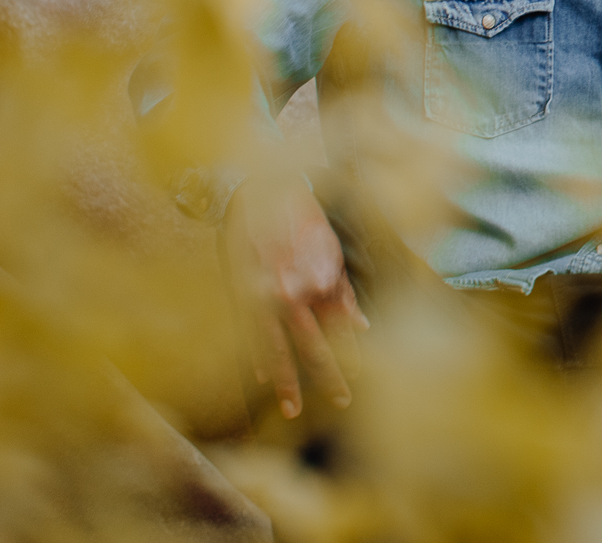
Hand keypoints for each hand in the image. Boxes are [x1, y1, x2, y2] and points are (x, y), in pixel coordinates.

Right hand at [222, 171, 368, 418]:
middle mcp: (294, 293)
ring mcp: (263, 298)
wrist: (259, 192)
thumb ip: (344, 293)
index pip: (341, 329)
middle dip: (329, 377)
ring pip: (277, 349)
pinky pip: (249, 334)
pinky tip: (261, 377)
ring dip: (286, 382)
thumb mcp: (330, 252)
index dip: (351, 353)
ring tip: (292, 409)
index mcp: (321, 281)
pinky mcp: (238, 295)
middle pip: (314, 345)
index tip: (360, 375)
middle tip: (342, 402)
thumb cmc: (300, 221)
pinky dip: (256, 356)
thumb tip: (363, 328)